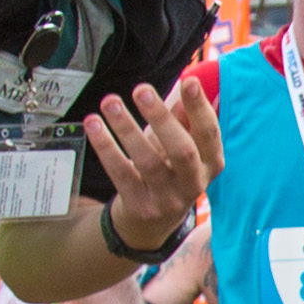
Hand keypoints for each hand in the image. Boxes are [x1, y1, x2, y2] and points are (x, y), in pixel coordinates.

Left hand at [79, 71, 224, 255]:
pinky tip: (94, 124)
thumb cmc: (169, 170)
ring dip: (126, 128)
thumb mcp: (182, 145)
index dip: (200, 108)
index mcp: (210, 163)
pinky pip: (120, 172)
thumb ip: (184, 118)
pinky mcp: (139, 205)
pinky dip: (106, 146)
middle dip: (161, 118)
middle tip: (141, 90)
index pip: (209, 134)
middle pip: (181, 150)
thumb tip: (190, 83)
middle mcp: (193, 183)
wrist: (152, 222)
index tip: (189, 81)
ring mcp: (166, 198)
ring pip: (147, 162)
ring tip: (110, 102)